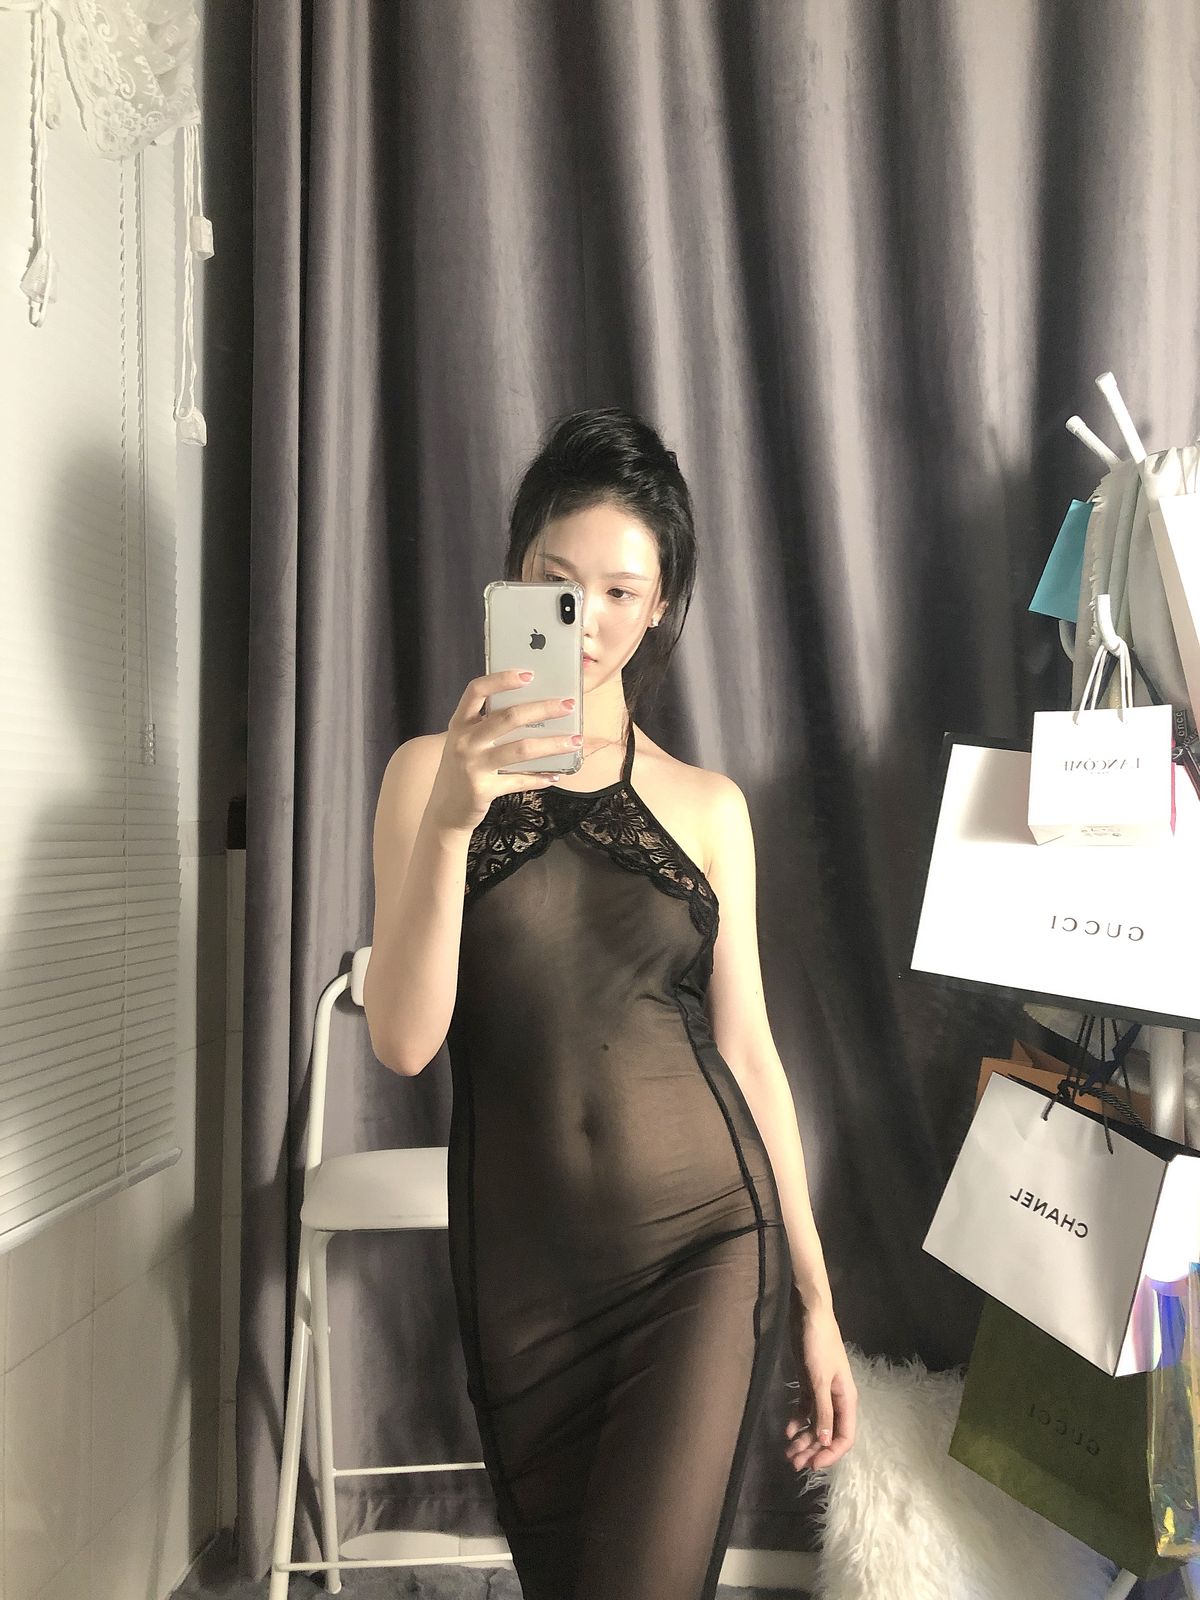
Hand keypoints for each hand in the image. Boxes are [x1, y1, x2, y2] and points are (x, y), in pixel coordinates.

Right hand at [426, 669, 579, 834]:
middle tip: (568, 706)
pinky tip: (556, 775)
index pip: (476, 691)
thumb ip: (488, 726)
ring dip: (553, 744)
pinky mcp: (483, 789)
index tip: (529, 674)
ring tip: (575, 740)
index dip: (502, 679)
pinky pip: (520, 780)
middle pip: (509, 717)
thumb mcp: (466, 742)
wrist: (444, 811)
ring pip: (522, 749)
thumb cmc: (461, 769)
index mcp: (460, 723)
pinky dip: (541, 777)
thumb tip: (533, 710)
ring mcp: (473, 766)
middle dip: (543, 709)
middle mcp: (464, 741)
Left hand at [783, 1291, 856, 1474]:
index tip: (812, 1465)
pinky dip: (798, 1421)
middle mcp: (836, 1399)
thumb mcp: (820, 1379)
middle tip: (794, 1464)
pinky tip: (787, 1431)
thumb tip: (826, 1442)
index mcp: (846, 1399)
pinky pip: (806, 1410)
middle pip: (828, 1433)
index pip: (844, 1436)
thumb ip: (823, 1411)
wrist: (809, 1315)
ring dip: (804, 1439)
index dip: (830, 1454)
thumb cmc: (818, 1345)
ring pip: (816, 1424)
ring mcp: (823, 1391)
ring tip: (788, 1452)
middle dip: (813, 1450)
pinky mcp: (810, 1383)